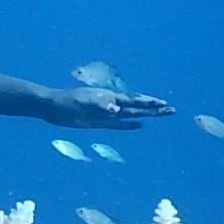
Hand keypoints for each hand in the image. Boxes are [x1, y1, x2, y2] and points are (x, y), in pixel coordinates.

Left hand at [45, 86, 174, 130]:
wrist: (52, 107)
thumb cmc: (67, 101)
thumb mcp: (82, 102)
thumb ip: (100, 105)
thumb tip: (116, 110)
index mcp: (109, 97)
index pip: (134, 100)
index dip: (148, 102)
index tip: (163, 103)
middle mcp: (111, 104)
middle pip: (137, 107)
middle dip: (154, 108)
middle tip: (171, 109)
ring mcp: (106, 114)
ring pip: (132, 115)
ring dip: (147, 115)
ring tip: (162, 114)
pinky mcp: (100, 122)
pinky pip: (119, 125)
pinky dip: (129, 125)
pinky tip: (140, 125)